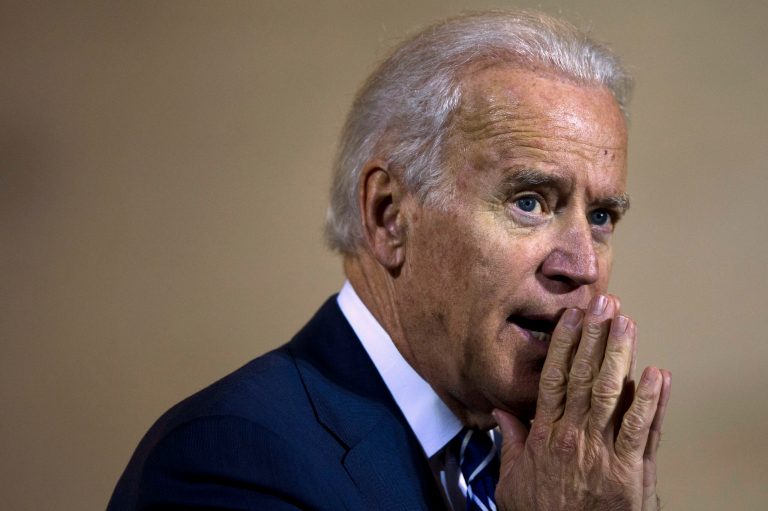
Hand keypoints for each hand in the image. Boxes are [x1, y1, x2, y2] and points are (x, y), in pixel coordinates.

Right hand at [493, 295, 671, 510]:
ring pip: (612, 394)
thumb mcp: (511, 480)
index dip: (565, 344)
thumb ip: (512, 442)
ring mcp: (603, 451)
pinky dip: (653, 401)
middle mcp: (573, 436)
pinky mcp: (630, 471)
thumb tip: (501, 411)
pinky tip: (659, 374)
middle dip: (596, 337)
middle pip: (585, 376)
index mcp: (545, 435)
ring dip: (621, 356)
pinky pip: (642, 430)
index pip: (554, 378)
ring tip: (627, 323)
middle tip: (605, 304)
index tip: (572, 317)